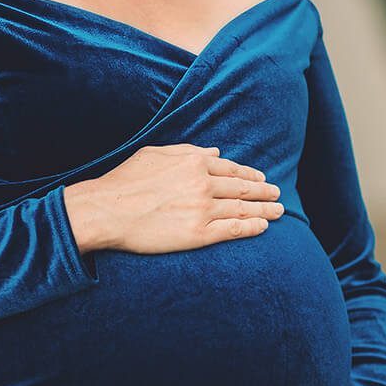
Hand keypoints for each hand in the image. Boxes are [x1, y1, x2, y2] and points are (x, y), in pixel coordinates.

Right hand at [64, 144, 282, 254]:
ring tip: (278, 212)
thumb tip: (216, 151)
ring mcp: (202, 210)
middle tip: (277, 195)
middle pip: (243, 188)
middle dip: (264, 192)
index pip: (231, 168)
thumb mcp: (155, 153)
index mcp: (194, 162)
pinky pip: (232, 230)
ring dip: (265, 210)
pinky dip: (251, 228)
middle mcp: (203, 184)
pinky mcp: (198, 234)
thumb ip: (188, 150)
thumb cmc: (125, 181)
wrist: (106, 210)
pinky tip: (263, 227)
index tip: (261, 178)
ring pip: (243, 209)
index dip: (250, 174)